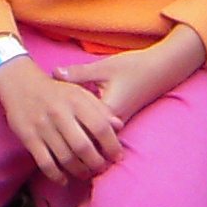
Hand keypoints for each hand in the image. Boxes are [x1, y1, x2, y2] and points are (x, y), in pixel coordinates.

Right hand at [0, 53, 123, 178]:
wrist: (20, 83)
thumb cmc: (57, 91)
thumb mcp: (79, 92)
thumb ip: (100, 109)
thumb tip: (119, 126)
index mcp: (75, 100)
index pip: (100, 127)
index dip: (112, 145)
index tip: (117, 156)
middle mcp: (59, 113)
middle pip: (83, 147)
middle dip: (96, 163)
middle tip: (101, 168)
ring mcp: (42, 126)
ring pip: (65, 157)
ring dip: (79, 171)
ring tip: (85, 173)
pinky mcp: (28, 136)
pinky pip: (45, 162)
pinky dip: (56, 175)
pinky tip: (64, 179)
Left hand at [49, 23, 206, 124]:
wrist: (161, 70)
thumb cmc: (133, 67)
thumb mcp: (103, 68)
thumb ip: (78, 73)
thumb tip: (54, 74)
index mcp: (108, 113)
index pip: (81, 130)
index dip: (62, 128)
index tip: (44, 126)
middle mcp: (114, 123)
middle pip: (87, 139)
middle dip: (69, 137)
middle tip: (47, 134)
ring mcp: (118, 123)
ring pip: (94, 136)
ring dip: (79, 134)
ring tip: (56, 132)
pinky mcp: (120, 118)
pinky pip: (100, 130)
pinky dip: (88, 127)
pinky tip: (74, 122)